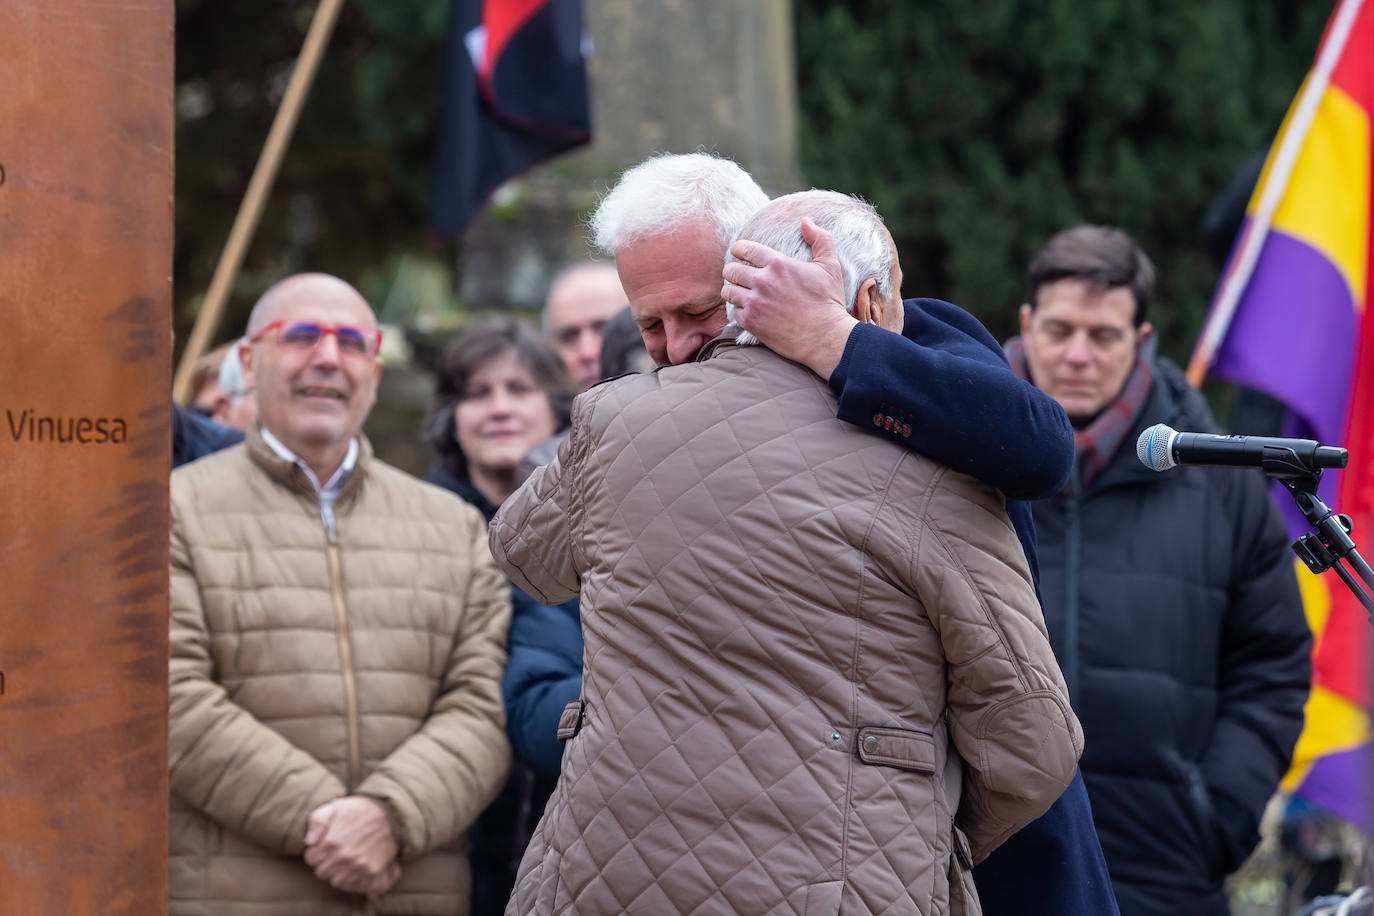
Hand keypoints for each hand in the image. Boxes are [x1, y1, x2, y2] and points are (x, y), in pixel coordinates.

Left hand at [304, 796, 399, 895]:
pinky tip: (354, 868)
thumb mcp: (334, 807)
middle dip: (326, 863)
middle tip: (335, 853)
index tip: (324, 846)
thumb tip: (309, 841)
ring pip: (336, 881)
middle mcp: (343, 856)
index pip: (311, 859)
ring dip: (338, 872)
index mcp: (331, 842)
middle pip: (322, 872)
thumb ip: (316, 821)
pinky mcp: (371, 871)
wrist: (389, 814)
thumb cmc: (359, 810)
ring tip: (345, 861)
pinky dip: (352, 879)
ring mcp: (358, 865)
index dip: (316, 852)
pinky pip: (353, 886)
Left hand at [721, 217, 857, 379]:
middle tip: (736, 275)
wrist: (825, 337)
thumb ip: (820, 239)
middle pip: (730, 270)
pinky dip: (738, 310)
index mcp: (778, 264)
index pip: (745, 249)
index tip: (737, 252)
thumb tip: (806, 221)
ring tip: (738, 292)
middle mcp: (762, 281)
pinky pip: (733, 312)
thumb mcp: (830, 266)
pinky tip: (746, 310)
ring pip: (727, 291)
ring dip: (731, 290)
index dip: (737, 249)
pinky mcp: (751, 322)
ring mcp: (754, 302)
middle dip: (731, 270)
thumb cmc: (828, 302)